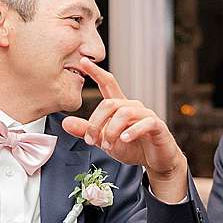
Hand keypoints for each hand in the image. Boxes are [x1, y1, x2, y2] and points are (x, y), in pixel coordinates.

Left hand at [60, 58, 188, 201]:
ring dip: (111, 131)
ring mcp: (146, 115)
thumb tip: (65, 123)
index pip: (107, 84)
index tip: (82, 61)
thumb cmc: (132, 147)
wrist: (156, 160)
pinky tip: (125, 139)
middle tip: (90, 141)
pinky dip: (133, 131)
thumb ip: (87, 131)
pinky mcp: (157, 126)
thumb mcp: (105, 141)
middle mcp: (133, 107)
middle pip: (110, 103)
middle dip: (96, 122)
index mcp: (120, 107)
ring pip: (124, 113)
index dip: (96, 72)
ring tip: (107, 146)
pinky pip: (145, 123)